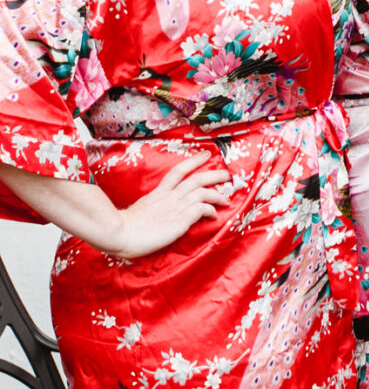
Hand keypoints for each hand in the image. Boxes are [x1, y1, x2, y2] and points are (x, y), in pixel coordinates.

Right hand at [110, 154, 233, 257]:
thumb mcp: (140, 211)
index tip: (206, 155)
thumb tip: (159, 212)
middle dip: (215, 175)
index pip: (178, 171)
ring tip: (227, 199)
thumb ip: (153, 208)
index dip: (194, 161)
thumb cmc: (124, 227)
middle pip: (197, 178)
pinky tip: (213, 215)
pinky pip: (202, 209)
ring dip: (218, 195)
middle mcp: (169, 197)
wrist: (119, 233)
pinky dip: (211, 210)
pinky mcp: (181, 219)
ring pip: (203, 191)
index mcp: (158, 193)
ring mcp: (176, 206)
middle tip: (227, 175)